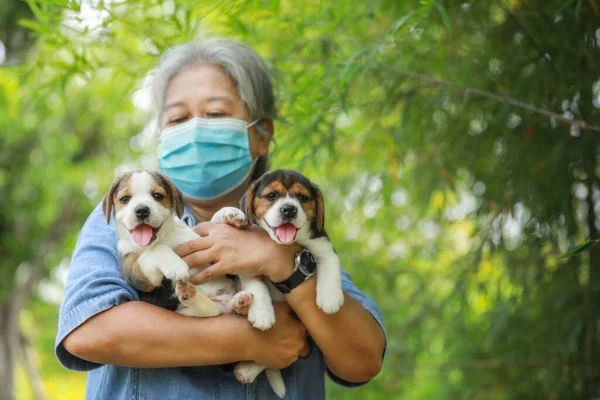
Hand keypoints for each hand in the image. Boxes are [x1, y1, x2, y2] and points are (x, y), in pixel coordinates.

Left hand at [174, 222, 298, 282]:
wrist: (271, 251)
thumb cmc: (259, 240)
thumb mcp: (241, 230)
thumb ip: (228, 232)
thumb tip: (221, 237)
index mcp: (221, 228)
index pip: (198, 229)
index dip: (189, 237)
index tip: (184, 243)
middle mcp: (217, 238)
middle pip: (190, 245)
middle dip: (178, 253)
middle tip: (171, 259)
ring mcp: (220, 251)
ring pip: (194, 259)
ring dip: (183, 266)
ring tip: (177, 272)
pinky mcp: (226, 265)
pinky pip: (206, 273)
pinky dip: (197, 278)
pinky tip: (191, 281)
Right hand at [245, 303, 309, 369]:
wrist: (249, 338)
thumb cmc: (266, 321)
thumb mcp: (282, 308)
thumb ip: (294, 309)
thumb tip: (300, 309)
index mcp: (301, 330)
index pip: (308, 330)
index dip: (300, 329)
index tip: (293, 328)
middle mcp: (300, 344)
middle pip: (304, 344)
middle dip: (298, 341)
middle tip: (287, 337)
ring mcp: (292, 356)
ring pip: (296, 353)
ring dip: (291, 349)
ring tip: (279, 344)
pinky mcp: (283, 365)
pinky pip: (287, 361)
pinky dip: (283, 356)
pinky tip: (274, 350)